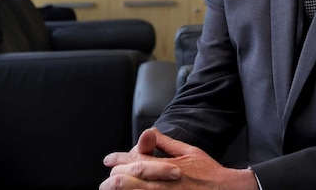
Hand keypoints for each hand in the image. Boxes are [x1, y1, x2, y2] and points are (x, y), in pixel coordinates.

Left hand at [100, 128, 257, 188]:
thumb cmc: (208, 172)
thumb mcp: (189, 151)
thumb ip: (165, 143)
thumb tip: (150, 131)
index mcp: (164, 166)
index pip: (134, 161)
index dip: (117, 159)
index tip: (108, 160)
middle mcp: (160, 183)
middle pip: (126, 180)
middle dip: (114, 177)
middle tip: (107, 179)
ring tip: (108, 188)